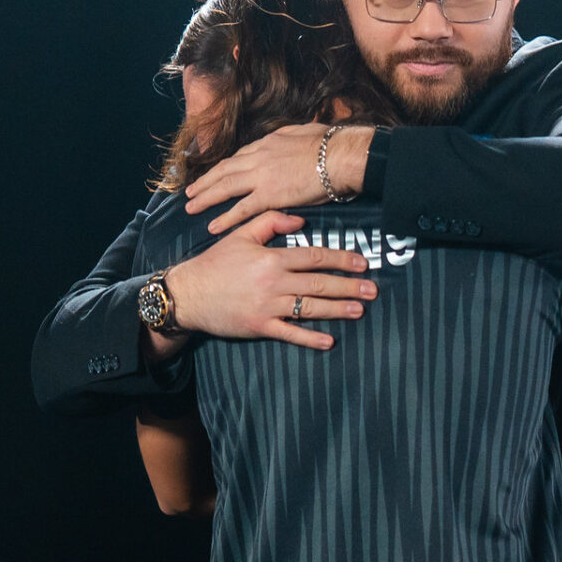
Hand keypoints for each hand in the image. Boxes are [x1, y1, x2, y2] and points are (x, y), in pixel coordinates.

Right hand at [163, 210, 375, 349]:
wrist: (188, 294)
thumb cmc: (215, 263)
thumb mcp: (240, 235)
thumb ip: (270, 221)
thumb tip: (300, 220)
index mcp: (271, 258)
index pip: (314, 257)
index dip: (341, 259)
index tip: (362, 262)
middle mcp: (273, 282)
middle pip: (319, 284)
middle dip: (348, 287)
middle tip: (372, 290)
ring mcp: (268, 306)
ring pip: (310, 308)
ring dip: (338, 310)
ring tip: (359, 311)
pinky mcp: (260, 326)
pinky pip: (290, 333)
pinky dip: (310, 338)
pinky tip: (329, 340)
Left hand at [184, 123, 373, 234]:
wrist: (339, 156)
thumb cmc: (330, 144)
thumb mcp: (304, 131)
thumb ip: (290, 136)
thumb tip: (289, 136)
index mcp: (267, 142)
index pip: (239, 156)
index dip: (225, 167)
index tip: (215, 174)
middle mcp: (258, 157)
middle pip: (224, 170)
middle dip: (205, 182)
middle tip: (190, 192)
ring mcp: (261, 176)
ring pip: (225, 187)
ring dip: (205, 197)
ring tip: (191, 207)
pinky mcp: (269, 195)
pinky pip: (241, 209)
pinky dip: (225, 218)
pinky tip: (213, 226)